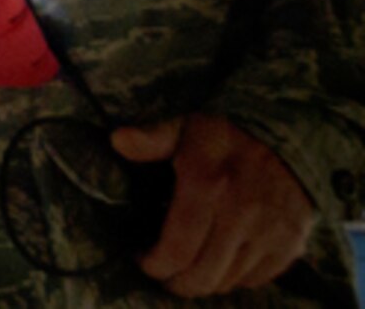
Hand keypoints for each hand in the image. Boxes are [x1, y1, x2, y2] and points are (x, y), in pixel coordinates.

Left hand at [111, 113, 313, 295]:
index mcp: (208, 185)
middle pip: (202, 274)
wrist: (289, 138)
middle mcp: (242, 213)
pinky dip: (233, 277)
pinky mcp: (291, 244)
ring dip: (203, 280)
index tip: (143, 258)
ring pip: (228, 281)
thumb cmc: (225, 135)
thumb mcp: (184, 127)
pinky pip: (255, 279)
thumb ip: (152, 138)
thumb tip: (118, 140)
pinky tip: (219, 261)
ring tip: (188, 266)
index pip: (177, 249)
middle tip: (163, 270)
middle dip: (176, 281)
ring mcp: (270, 232)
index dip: (155, 264)